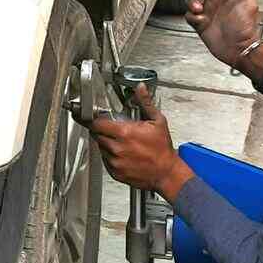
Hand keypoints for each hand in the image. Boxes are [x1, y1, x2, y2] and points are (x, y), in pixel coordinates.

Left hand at [90, 84, 192, 200]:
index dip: (96, 120)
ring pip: (101, 148)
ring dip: (107, 144)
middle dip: (103, 131)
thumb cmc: (163, 149)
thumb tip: (140, 89)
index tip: (98, 119)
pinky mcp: (116, 173)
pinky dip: (111, 156)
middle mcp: (117, 148)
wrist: (167, 173)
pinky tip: (124, 154)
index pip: (97, 124)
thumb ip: (145, 103)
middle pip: (97, 135)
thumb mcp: (157, 121)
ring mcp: (115, 162)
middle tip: (114, 130)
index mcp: (124, 133)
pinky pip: (106, 161)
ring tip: (122, 143)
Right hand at [186, 0, 260, 69]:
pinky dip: (192, 15)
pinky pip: (189, 14)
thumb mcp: (249, 4)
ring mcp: (207, 11)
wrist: (240, 50)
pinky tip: (200, 20)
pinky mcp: (200, 23)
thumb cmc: (246, 28)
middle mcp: (215, 0)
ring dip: (191, 0)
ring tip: (198, 8)